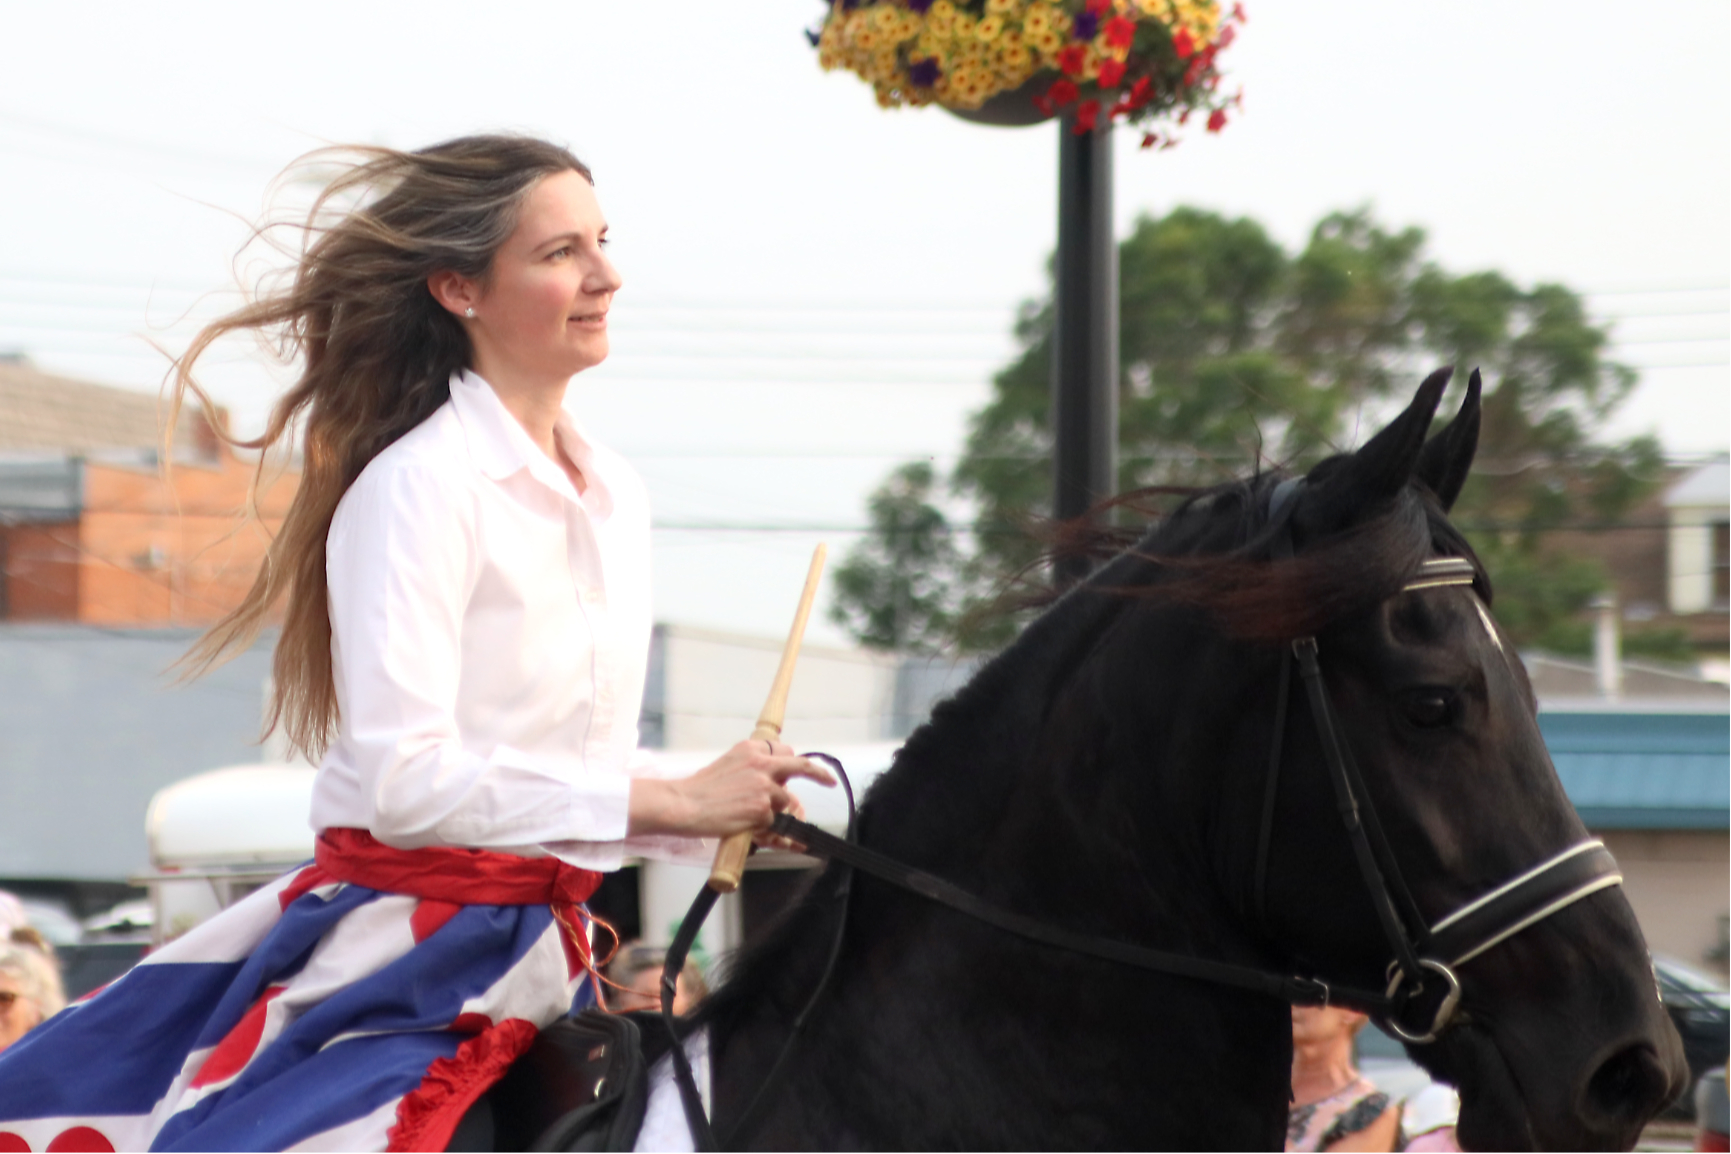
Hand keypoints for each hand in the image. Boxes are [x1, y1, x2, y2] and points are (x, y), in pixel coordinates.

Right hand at [627, 739, 833, 838]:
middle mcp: (761, 763)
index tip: (808, 768)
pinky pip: (773, 821)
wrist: (683, 804)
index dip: (794, 763)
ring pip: (786, 801)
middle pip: (801, 766)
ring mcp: (764, 786)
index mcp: (750, 749)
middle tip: (829, 782)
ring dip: (778, 813)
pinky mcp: (762, 808)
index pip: (784, 751)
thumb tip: (773, 783)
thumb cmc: (699, 789)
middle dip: (819, 774)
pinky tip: (748, 828)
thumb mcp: (727, 765)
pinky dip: (765, 828)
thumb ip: (751, 769)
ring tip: (755, 820)